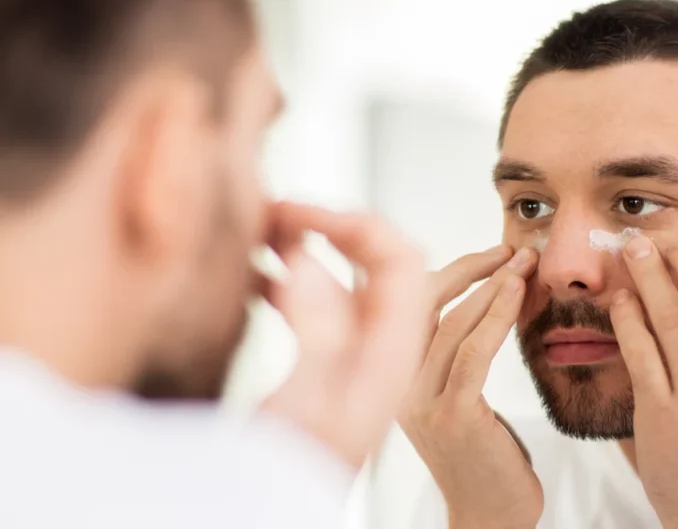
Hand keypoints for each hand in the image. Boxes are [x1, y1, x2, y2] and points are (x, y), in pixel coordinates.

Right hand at [259, 203, 429, 470]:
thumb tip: (312, 257)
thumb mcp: (304, 403)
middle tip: (276, 210)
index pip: (400, 260)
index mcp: (390, 353)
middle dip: (333, 227)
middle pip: (379, 263)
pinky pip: (317, 308)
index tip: (301, 209)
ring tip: (258, 229)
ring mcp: (356, 359)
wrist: (279, 521)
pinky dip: (286, 280)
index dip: (357, 222)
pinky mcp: (328, 370)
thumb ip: (316, 329)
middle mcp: (381, 349)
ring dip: (306, 249)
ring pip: (343, 282)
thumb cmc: (292, 480)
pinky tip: (248, 274)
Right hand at [399, 246, 543, 528]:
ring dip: (491, 284)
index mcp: (394, 378)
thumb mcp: (461, 400)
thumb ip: (458, 359)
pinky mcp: (452, 416)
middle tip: (509, 248)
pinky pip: (475, 352)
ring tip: (523, 261)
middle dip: (468, 268)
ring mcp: (421, 402)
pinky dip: (497, 314)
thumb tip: (484, 302)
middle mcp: (397, 386)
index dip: (450, 273)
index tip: (490, 254)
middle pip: (421, 304)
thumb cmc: (485, 460)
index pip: (409, 307)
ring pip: (451, 323)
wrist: (490, 519)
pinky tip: (518, 292)